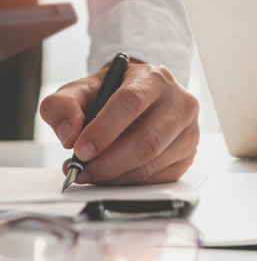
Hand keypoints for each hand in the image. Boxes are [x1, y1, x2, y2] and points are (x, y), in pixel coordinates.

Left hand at [39, 61, 199, 184]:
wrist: (141, 99)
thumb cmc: (111, 95)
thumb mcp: (81, 90)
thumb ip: (63, 105)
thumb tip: (70, 136)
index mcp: (155, 79)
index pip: (131, 102)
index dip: (103, 130)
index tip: (80, 150)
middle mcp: (180, 103)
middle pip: (146, 141)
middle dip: (108, 162)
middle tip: (82, 171)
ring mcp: (189, 130)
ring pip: (151, 163)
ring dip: (115, 176)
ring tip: (92, 173)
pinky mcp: (188, 154)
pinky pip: (157, 177)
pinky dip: (129, 181)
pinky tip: (114, 174)